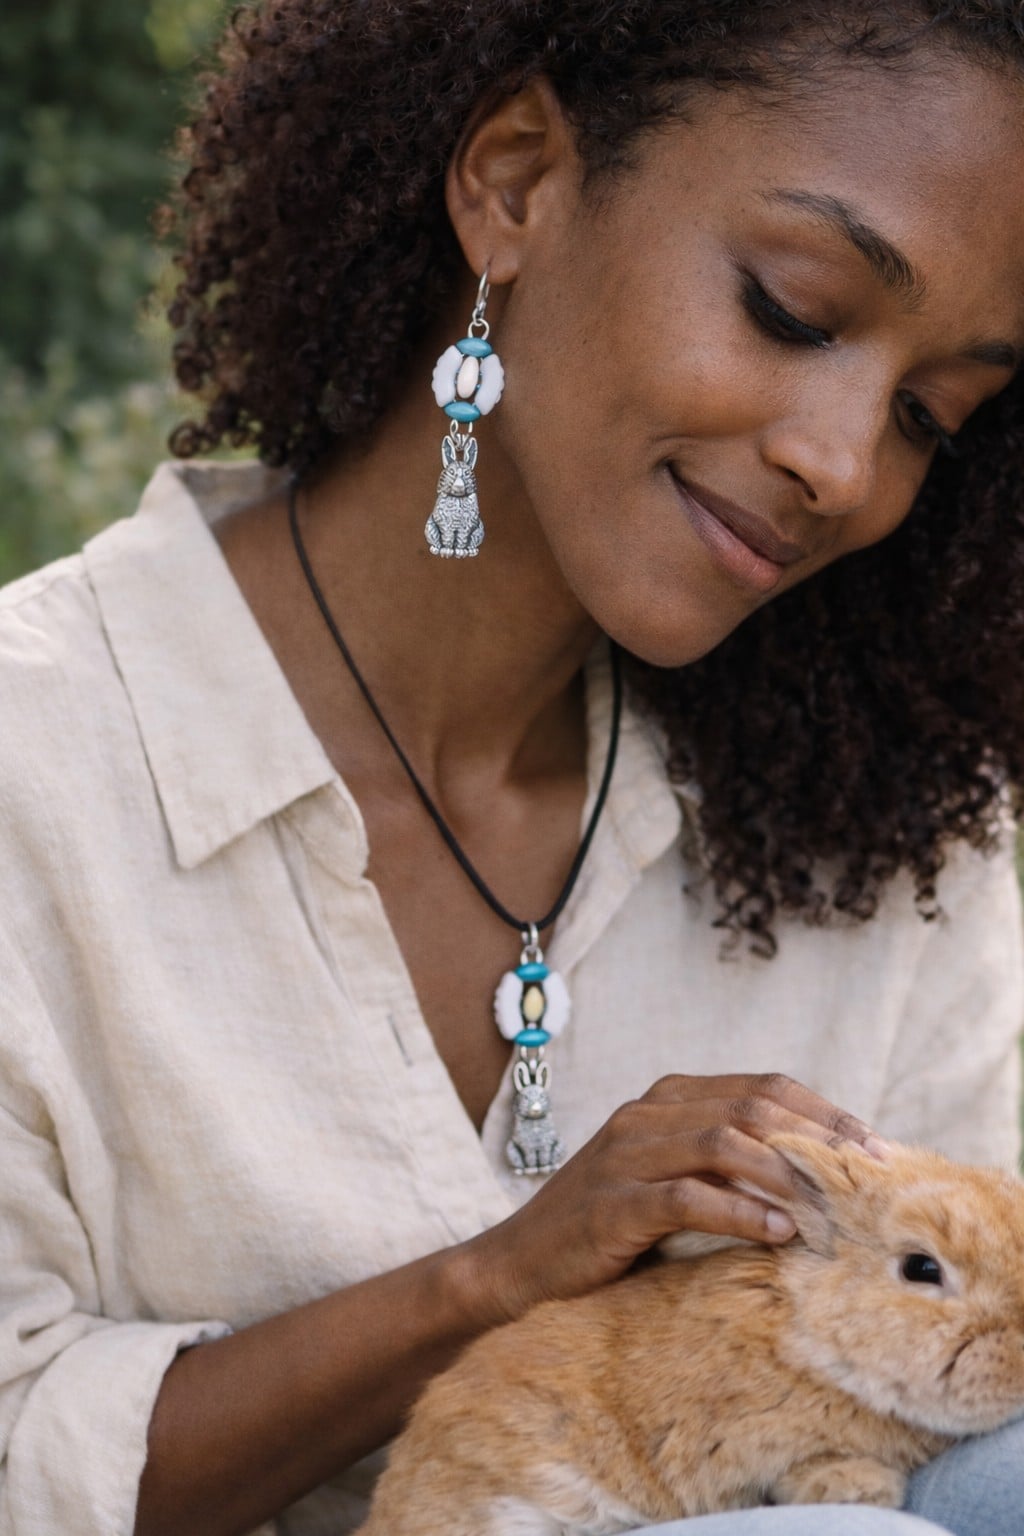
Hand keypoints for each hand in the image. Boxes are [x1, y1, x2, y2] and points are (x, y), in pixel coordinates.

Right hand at [465, 1072, 887, 1320]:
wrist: (519, 1267)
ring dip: (786, 1176)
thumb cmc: (609, 1231)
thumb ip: (728, 1167)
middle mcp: (647, 1115)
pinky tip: (778, 1234)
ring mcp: (625, 1156)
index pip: (763, 1086)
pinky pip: (688, 1197)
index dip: (824, 1111)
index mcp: (668, 1099)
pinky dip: (741, 1213)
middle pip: (752, 1106)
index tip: (876, 1147)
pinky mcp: (612, 1204)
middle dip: (820, 1139)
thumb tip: (822, 1179)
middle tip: (869, 1177)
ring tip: (831, 1210)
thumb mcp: (672, 1184)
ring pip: (724, 1142)